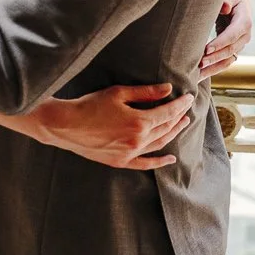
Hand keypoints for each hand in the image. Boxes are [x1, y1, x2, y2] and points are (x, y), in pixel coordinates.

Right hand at [25, 83, 195, 169]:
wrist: (66, 125)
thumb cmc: (90, 105)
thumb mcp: (119, 93)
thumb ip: (146, 93)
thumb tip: (168, 90)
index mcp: (139, 122)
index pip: (168, 112)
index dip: (180, 104)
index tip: (188, 97)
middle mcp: (138, 140)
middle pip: (165, 128)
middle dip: (178, 117)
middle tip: (186, 109)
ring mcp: (130, 153)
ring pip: (159, 144)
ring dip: (172, 134)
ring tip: (181, 124)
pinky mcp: (120, 161)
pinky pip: (145, 164)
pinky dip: (159, 162)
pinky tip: (170, 159)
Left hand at [200, 0, 253, 76]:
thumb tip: (225, 7)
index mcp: (245, 19)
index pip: (234, 33)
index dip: (221, 42)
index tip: (207, 49)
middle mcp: (245, 34)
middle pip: (231, 49)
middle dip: (215, 57)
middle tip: (199, 63)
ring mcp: (239, 44)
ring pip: (228, 59)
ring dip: (213, 68)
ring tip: (197, 75)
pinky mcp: (232, 49)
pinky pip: (223, 62)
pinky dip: (212, 69)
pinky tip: (198, 76)